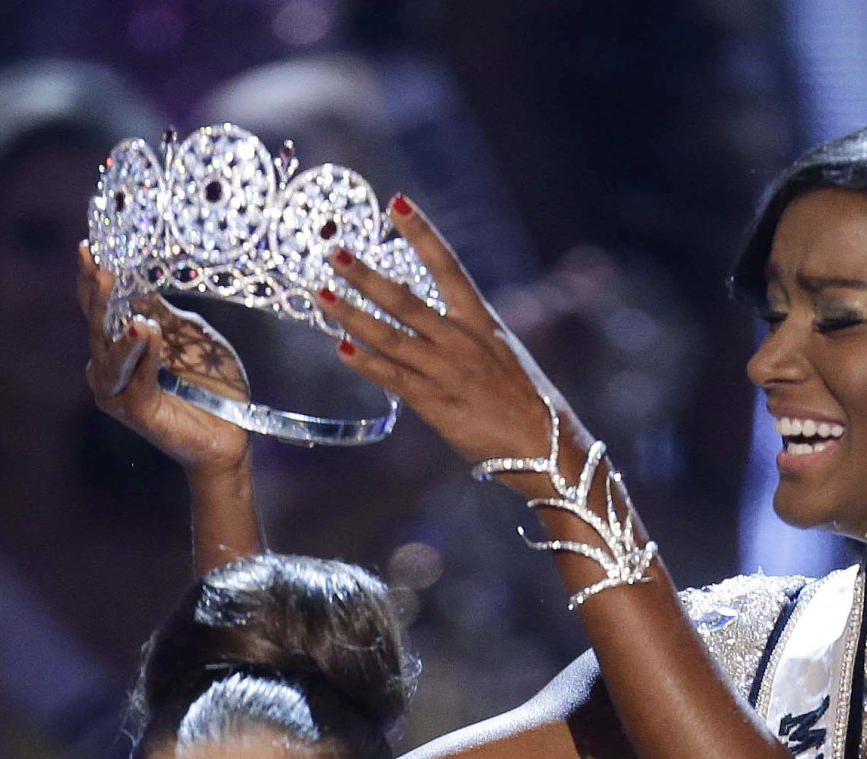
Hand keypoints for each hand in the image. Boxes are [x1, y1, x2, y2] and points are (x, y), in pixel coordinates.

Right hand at [77, 246, 253, 480]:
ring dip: (115, 325)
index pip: (96, 307)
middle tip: (101, 268)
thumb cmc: (209, 383)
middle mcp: (111, 367)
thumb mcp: (185, 334)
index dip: (90, 279)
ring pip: (108, 353)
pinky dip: (145, 353)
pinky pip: (138, 377)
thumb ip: (159, 311)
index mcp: (119, 344)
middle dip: (98, 296)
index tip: (89, 249)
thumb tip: (136, 276)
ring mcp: (119, 391)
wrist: (231, 432)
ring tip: (127, 304)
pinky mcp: (136, 410)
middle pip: (96, 325)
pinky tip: (150, 332)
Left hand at [318, 197, 590, 487]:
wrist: (545, 446)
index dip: (421, 232)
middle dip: (365, 275)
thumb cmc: (526, 401)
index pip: (447, 265)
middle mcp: (459, 341)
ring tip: (321, 294)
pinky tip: (340, 348)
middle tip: (334, 251)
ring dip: (351, 314)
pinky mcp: (434, 405)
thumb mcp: (502, 353)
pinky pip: (393, 379)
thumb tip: (430, 322)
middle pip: (404, 300)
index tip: (396, 203)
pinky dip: (365, 363)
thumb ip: (465, 335)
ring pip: (389, 337)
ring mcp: (445, 372)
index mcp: (481, 320)